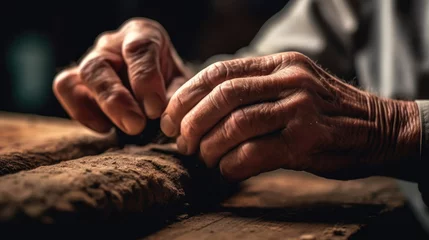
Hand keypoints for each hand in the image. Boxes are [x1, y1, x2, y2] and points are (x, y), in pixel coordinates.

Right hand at [53, 18, 190, 134]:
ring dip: (100, 107)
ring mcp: (92, 59)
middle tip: (136, 125)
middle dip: (117, 99)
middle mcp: (113, 43)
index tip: (155, 109)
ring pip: (81, 76)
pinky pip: (66, 89)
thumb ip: (173, 97)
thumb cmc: (171, 82)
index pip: (139, 49)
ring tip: (122, 129)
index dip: (145, 80)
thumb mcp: (181, 85)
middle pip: (101, 64)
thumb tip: (163, 117)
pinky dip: (82, 112)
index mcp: (143, 34)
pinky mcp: (77, 79)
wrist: (159, 84)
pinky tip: (106, 128)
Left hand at [161, 52, 419, 180]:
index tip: (170, 116)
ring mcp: (300, 110)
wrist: (379, 128)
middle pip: (223, 96)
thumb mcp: (292, 85)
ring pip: (236, 124)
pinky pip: (255, 154)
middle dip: (191, 121)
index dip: (187, 94)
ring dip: (209, 146)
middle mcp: (289, 80)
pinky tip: (227, 170)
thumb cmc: (325, 111)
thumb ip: (254, 90)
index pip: (220, 72)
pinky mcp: (307, 142)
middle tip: (180, 141)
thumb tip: (201, 107)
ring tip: (203, 158)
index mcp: (280, 64)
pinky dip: (232, 165)